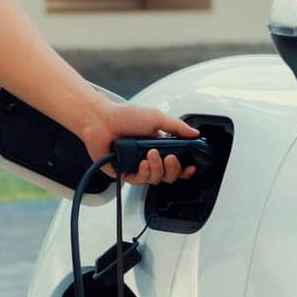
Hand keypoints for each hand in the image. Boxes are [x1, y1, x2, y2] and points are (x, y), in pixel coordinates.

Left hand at [78, 101, 199, 186]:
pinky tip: (142, 163)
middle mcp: (149, 157)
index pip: (177, 163)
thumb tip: (195, 133)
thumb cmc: (125, 115)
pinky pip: (139, 181)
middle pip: (169, 175)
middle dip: (173, 169)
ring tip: (151, 155)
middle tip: (170, 158)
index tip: (191, 167)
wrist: (101, 120)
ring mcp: (137, 166)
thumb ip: (177, 127)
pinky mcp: (124, 173)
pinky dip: (144, 173)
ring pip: (156, 179)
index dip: (185, 168)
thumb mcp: (156, 117)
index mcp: (159, 145)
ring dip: (157, 168)